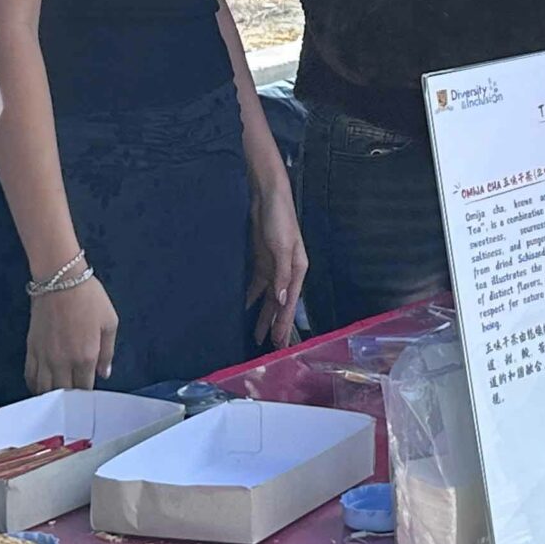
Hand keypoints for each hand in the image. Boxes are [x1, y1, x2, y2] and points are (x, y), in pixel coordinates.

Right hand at [27, 276, 119, 392]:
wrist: (60, 280)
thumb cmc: (89, 298)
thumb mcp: (109, 322)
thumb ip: (108, 352)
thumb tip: (104, 374)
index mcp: (85, 356)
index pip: (85, 388)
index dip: (87, 394)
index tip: (90, 394)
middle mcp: (63, 362)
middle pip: (64, 393)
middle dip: (71, 398)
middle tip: (75, 397)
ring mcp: (44, 357)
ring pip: (45, 389)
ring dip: (52, 396)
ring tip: (59, 396)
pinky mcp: (31, 349)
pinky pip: (30, 376)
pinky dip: (35, 386)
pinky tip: (41, 387)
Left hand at [249, 178, 306, 351]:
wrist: (267, 195)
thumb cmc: (280, 218)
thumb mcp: (281, 246)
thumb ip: (282, 274)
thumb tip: (281, 300)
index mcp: (297, 268)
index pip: (289, 302)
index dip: (285, 323)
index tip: (280, 344)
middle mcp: (287, 271)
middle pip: (280, 303)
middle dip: (275, 325)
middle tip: (271, 348)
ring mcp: (274, 266)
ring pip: (269, 297)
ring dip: (263, 315)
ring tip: (258, 336)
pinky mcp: (262, 260)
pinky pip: (257, 285)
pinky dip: (252, 297)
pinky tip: (246, 309)